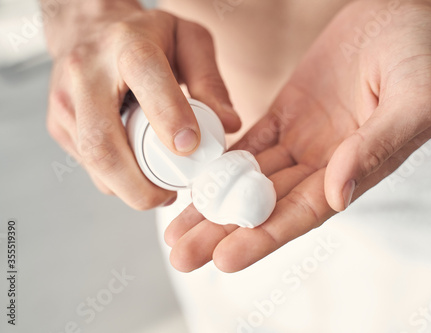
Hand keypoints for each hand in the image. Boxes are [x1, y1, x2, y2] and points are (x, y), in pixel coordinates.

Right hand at [45, 1, 240, 209]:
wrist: (90, 31)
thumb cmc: (146, 37)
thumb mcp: (189, 41)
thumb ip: (211, 80)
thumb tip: (228, 125)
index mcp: (127, 46)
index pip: (145, 78)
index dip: (169, 117)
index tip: (191, 148)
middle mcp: (86, 73)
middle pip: (103, 144)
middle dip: (139, 186)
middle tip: (170, 195)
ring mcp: (66, 102)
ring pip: (93, 163)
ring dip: (129, 188)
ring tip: (160, 188)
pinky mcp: (59, 124)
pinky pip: (89, 166)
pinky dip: (117, 181)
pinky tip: (138, 175)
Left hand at [164, 0, 430, 271]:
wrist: (406, 17)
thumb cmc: (422, 56)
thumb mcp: (415, 98)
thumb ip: (379, 146)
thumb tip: (337, 194)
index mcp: (357, 169)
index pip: (304, 212)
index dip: (264, 237)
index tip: (224, 259)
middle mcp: (325, 163)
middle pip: (267, 205)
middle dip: (224, 232)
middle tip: (181, 256)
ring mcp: (303, 139)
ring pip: (250, 180)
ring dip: (214, 205)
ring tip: (176, 232)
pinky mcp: (287, 114)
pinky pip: (249, 143)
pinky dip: (221, 164)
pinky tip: (195, 181)